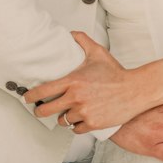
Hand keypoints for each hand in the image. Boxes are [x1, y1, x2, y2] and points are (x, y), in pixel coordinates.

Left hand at [25, 32, 142, 132]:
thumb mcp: (98, 53)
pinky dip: (76, 125)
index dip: (31, 96)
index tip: (27, 98)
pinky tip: (79, 119)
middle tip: (40, 110)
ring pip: (63, 120)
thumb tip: (71, 34)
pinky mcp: (93, 123)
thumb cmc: (116, 73)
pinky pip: (76, 129)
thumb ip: (82, 41)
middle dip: (40, 110)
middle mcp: (76, 98)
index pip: (44, 90)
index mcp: (73, 81)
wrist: (135, 90)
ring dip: (63, 117)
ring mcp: (84, 112)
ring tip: (67, 111)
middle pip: (47, 110)